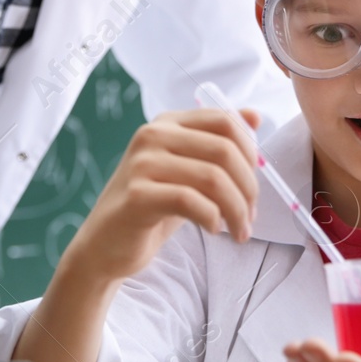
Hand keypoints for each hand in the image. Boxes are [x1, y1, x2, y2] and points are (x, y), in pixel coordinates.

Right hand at [57, 107, 259, 287]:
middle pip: (224, 150)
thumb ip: (217, 144)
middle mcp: (152, 135)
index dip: (250, 153)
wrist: (105, 245)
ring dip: (236, 210)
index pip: (224, 120)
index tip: (253, 185)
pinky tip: (214, 229)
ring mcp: (142, 163)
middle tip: (250, 217)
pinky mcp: (138, 195)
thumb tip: (255, 116)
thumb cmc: (152, 208)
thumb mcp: (188, 171)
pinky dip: (213, 218)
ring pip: (213, 178)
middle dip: (248, 188)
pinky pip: (191, 202)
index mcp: (167, 123)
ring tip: (239, 231)